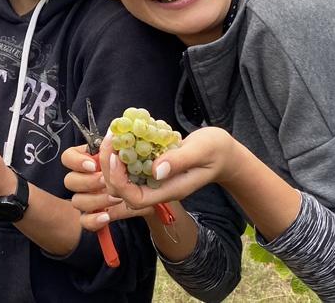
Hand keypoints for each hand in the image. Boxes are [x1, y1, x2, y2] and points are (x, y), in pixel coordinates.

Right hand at [62, 145, 151, 231]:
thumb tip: (156, 169)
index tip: (94, 164)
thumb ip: (151, 157)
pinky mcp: (97, 216)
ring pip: (77, 201)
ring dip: (95, 199)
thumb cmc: (149, 168)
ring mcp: (90, 198)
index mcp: (92, 159)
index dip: (76, 161)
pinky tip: (107, 216)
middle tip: (105, 181)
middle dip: (87, 181)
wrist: (156, 191)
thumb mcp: (149, 156)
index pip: (68, 157)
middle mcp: (87, 178)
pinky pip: (85, 221)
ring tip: (116, 198)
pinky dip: (93, 220)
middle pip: (70, 181)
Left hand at [100, 126, 239, 209]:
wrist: (225, 154)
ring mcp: (155, 180)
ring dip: (112, 159)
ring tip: (114, 135)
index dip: (120, 181)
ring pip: (122, 179)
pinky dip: (122, 152)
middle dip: (109, 167)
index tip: (117, 156)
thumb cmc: (217, 151)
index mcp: (170, 190)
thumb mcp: (202, 150)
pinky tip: (123, 134)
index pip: (135, 198)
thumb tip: (156, 170)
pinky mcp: (152, 169)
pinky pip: (130, 167)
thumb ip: (180, 160)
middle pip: (122, 191)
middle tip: (110, 139)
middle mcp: (159, 189)